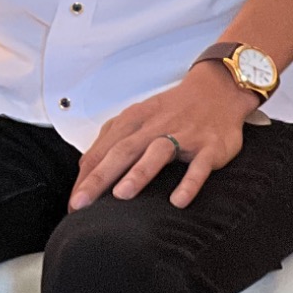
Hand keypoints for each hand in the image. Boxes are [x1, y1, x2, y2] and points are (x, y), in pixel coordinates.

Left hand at [69, 63, 259, 211]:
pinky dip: (188, 183)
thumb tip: (84, 169)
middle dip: (101, 176)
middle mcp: (155, 126)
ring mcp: (183, 136)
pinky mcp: (209, 147)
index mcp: (135, 120)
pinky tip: (178, 202)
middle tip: (83, 202)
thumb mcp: (138, 118)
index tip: (74, 201)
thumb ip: (112, 141)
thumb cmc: (171, 110)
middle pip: (123, 150)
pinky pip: (199, 167)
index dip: (87, 175)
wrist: (217, 90)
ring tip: (121, 195)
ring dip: (138, 173)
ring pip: (157, 153)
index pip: (104, 148)